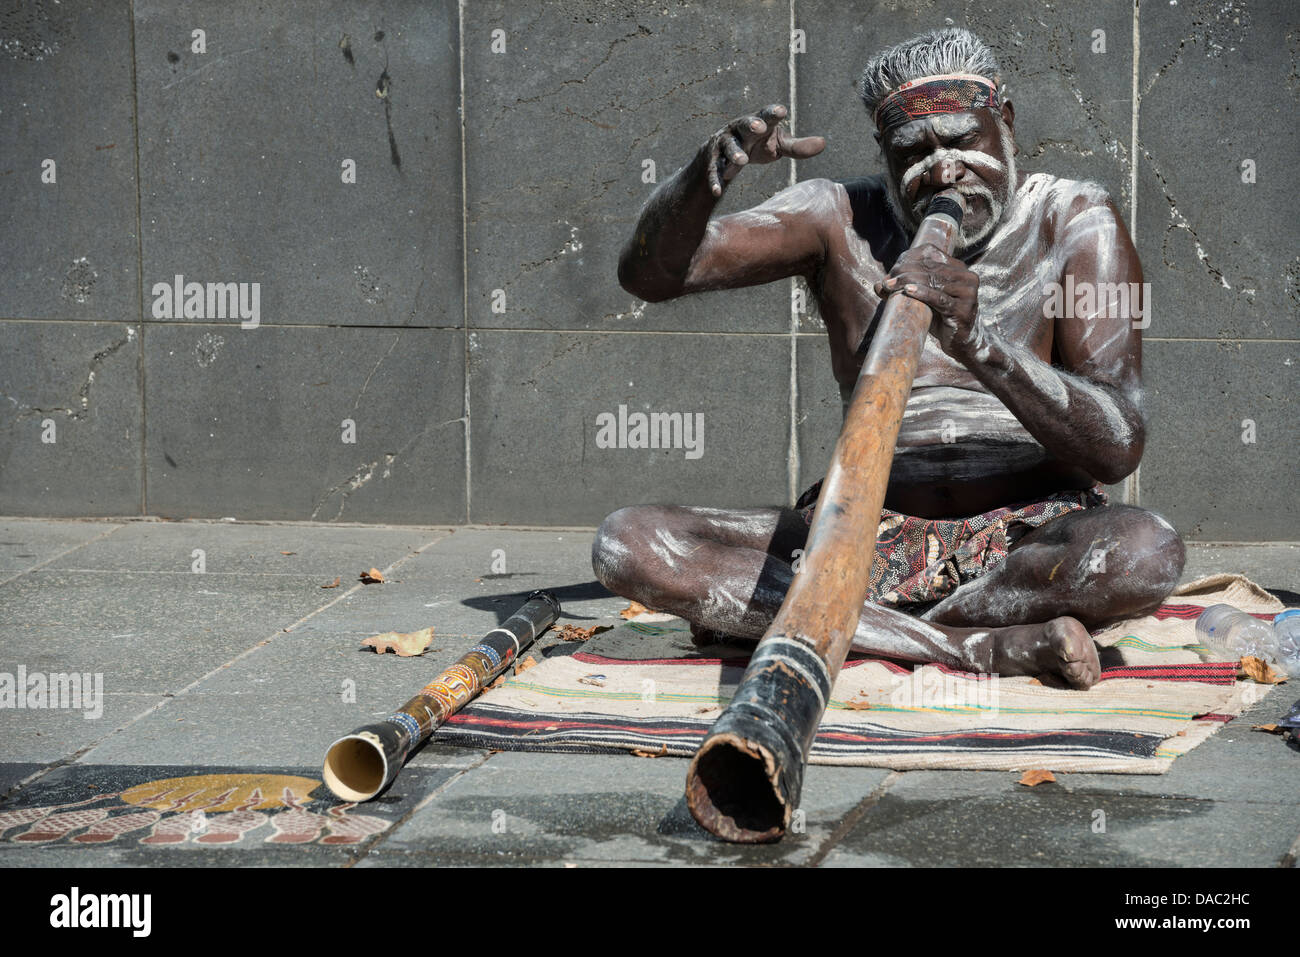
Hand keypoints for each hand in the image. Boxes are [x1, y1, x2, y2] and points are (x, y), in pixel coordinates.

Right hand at [705, 103, 825, 196]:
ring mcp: (724, 144)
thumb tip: (823, 143)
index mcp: (758, 122)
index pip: (767, 115)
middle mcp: (739, 130)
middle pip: (744, 124)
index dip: (773, 113)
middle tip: (759, 127)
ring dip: (734, 153)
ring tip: (742, 162)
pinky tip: (718, 191)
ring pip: (728, 147)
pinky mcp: (712, 161)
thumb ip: (797, 146)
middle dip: (751, 125)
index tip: (782, 111)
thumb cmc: (757, 145)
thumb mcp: (777, 145)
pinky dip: (715, 180)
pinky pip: (714, 170)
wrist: (721, 154)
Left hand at [872, 244, 985, 359]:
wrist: (961, 343)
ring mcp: (967, 292)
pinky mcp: (963, 309)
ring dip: (908, 282)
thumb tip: (878, 285)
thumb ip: (905, 288)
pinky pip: (939, 299)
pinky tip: (907, 291)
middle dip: (905, 272)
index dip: (909, 259)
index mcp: (959, 268)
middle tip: (887, 281)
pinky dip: (922, 293)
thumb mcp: (923, 300)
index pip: (932, 253)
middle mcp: (966, 276)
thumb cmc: (940, 319)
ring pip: (933, 281)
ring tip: (890, 286)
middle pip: (930, 268)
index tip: (892, 271)